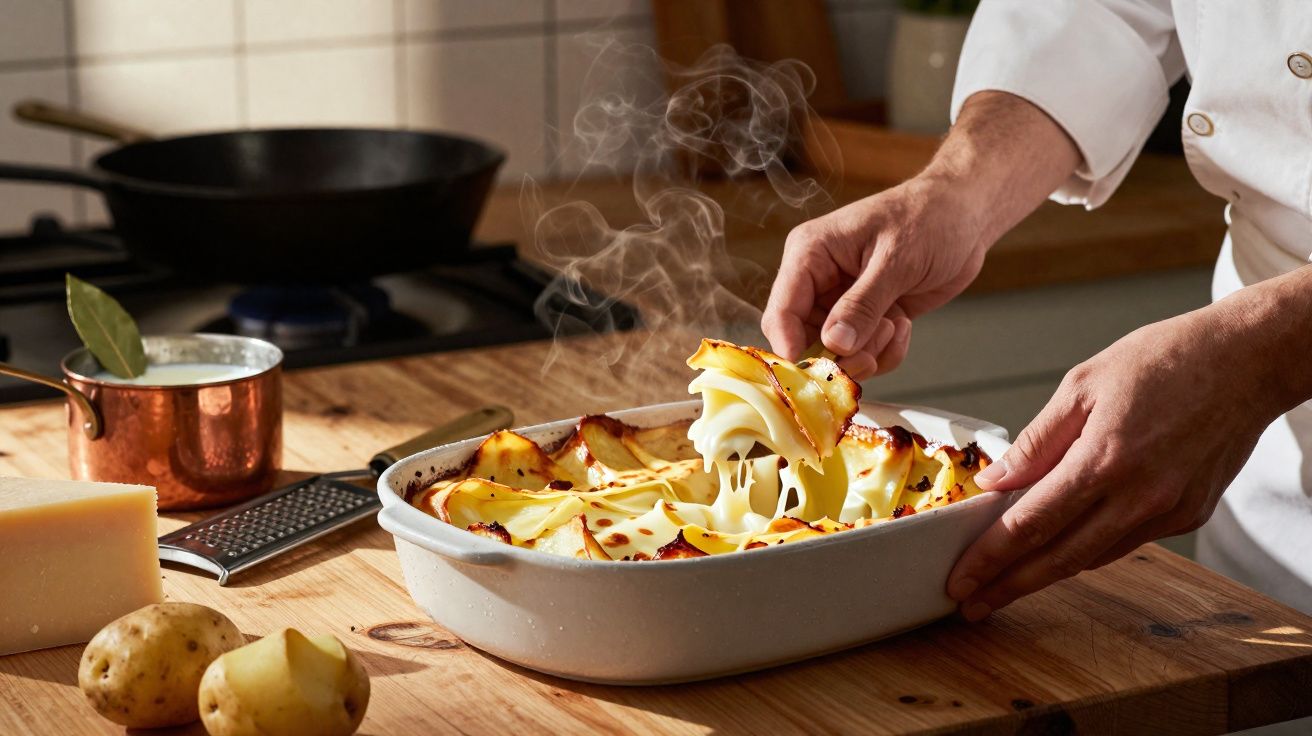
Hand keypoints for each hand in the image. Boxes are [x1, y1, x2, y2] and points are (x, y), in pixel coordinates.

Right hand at [761, 176, 986, 378]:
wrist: (964, 216)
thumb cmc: (929, 219)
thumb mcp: (896, 261)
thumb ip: (862, 304)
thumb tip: (834, 343)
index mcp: (810, 253)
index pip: (782, 309)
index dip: (789, 345)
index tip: (812, 374)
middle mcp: (819, 280)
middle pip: (804, 339)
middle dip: (838, 355)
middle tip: (870, 356)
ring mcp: (842, 302)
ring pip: (835, 353)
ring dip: (867, 353)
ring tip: (896, 326)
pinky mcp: (867, 318)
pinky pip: (863, 353)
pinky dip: (885, 352)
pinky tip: (904, 325)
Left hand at [946, 303, 1284, 620]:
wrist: (1248, 360)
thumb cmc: (1165, 359)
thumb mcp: (1083, 384)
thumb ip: (1036, 441)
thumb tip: (995, 482)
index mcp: (1105, 459)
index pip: (1032, 523)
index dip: (991, 557)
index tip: (961, 579)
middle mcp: (1140, 495)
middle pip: (1059, 558)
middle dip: (1009, 586)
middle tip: (971, 604)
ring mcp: (1169, 511)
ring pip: (1093, 557)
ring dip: (1046, 574)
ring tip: (1005, 582)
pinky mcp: (1189, 515)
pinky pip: (1125, 543)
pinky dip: (1087, 549)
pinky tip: (1061, 548)